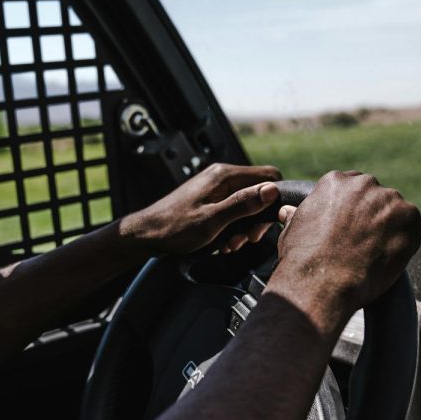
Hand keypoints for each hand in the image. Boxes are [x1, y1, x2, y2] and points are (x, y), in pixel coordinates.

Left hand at [121, 163, 281, 254]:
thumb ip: (242, 204)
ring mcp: (216, 188)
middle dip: (258, 218)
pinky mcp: (210, 200)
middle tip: (248, 238)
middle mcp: (222, 177)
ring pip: (247, 204)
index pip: (269, 176)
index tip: (267, 222)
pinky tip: (223, 242)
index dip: (274, 199)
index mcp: (224, 176)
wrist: (146, 235)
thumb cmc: (174, 228)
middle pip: (259, 192)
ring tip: (231, 244)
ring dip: (244, 227)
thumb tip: (271, 191)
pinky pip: (233, 210)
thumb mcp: (213, 220)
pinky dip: (233, 228)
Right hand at [268, 171, 420, 329]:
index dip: (352, 209)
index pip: (351, 186)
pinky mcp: (408, 217)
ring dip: (389, 228)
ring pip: (394, 211)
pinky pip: (412, 227)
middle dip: (372, 216)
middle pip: (375, 196)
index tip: (350, 226)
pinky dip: (405, 241)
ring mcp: (387, 199)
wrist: (322, 282)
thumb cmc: (304, 260)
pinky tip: (389, 256)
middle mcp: (362, 184)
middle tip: (363, 242)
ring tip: (375, 253)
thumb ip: (297, 215)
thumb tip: (287, 211)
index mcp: (334, 181)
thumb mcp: (291, 230)